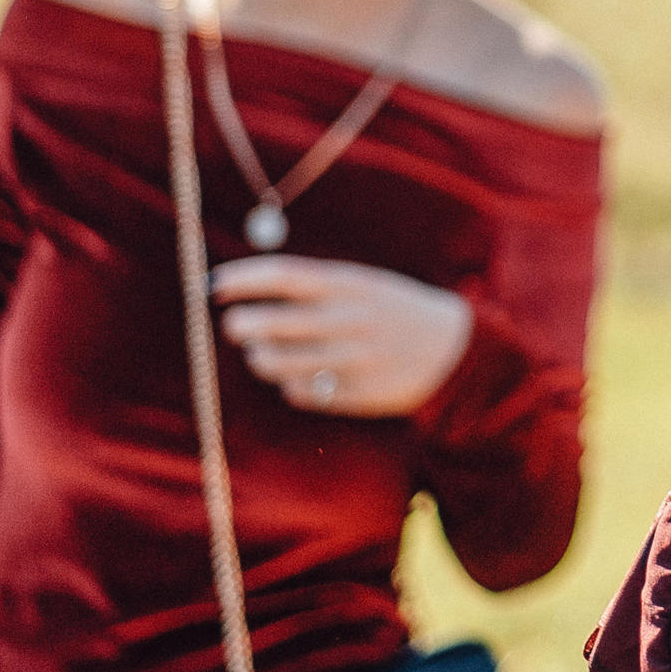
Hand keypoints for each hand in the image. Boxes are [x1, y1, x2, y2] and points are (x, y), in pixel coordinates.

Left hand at [211, 255, 475, 417]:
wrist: (457, 351)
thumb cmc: (398, 311)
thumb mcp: (365, 285)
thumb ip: (316, 286)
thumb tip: (253, 289)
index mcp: (352, 286)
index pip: (285, 276)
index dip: (243, 280)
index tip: (213, 285)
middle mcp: (350, 321)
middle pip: (276, 322)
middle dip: (242, 324)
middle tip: (233, 326)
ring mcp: (354, 360)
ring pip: (282, 363)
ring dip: (261, 358)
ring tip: (260, 354)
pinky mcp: (358, 394)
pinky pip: (306, 393)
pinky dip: (292, 387)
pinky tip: (296, 379)